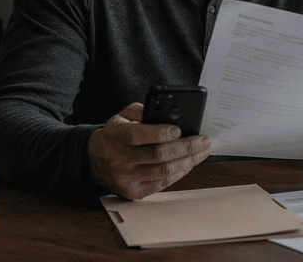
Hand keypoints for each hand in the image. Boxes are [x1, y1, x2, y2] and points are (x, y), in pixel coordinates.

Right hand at [87, 102, 210, 199]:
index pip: (137, 135)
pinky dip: (180, 172)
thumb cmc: (118, 134)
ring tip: (201, 151)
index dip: (160, 132)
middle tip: (203, 140)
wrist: (98, 158)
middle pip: (157, 155)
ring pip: (164, 171)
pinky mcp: (133, 191)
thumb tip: (169, 114)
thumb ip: (144, 111)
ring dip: (189, 161)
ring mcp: (125, 178)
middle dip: (186, 147)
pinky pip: (163, 183)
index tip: (179, 129)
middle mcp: (118, 158)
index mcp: (114, 135)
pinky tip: (189, 163)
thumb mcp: (124, 116)